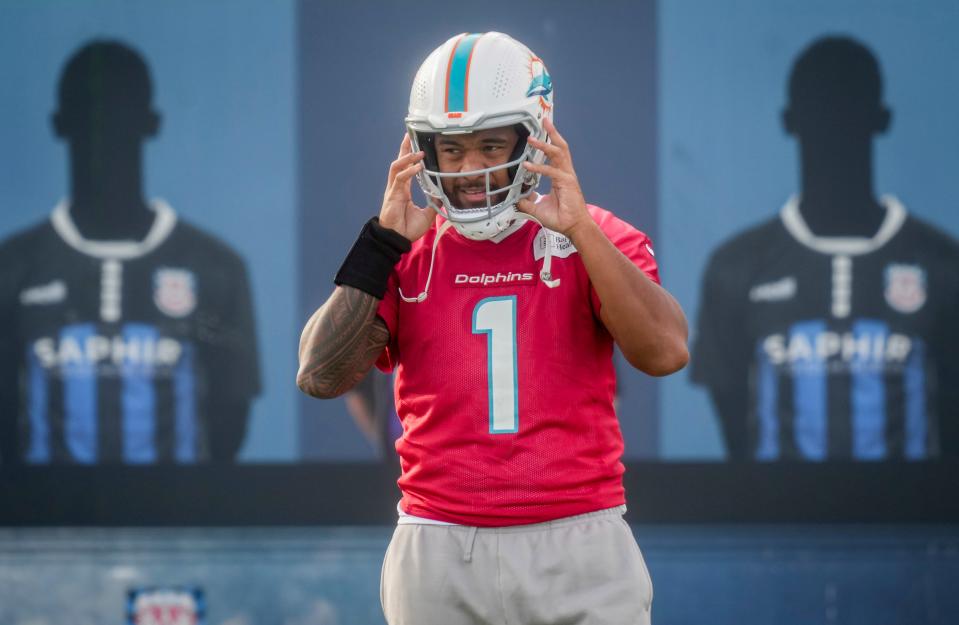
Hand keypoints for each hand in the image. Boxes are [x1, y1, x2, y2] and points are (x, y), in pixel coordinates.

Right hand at [379, 134, 433, 241]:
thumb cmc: (407, 228)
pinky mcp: (392, 194)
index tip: (416, 146)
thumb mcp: (427, 215)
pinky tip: (417, 166)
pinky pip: (400, 178)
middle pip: (399, 162)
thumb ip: (434, 204)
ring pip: (397, 166)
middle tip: (409, 135)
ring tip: (418, 151)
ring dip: (407, 157)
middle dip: (404, 148)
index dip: (409, 156)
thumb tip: (443, 198)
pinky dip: (409, 171)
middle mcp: (397, 187)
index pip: (406, 168)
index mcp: (403, 190)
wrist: (397, 239)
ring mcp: (393, 189)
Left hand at [516, 118, 593, 239]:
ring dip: (544, 144)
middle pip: (560, 147)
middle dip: (552, 133)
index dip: (548, 143)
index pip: (555, 154)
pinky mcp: (567, 183)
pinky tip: (527, 165)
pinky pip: (551, 172)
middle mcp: (565, 173)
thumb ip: (528, 201)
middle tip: (544, 120)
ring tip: (532, 138)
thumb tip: (518, 198)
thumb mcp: (538, 208)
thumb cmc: (561, 218)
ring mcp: (567, 177)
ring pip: (558, 154)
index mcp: (560, 176)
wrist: (573, 227)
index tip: (540, 134)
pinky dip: (539, 167)